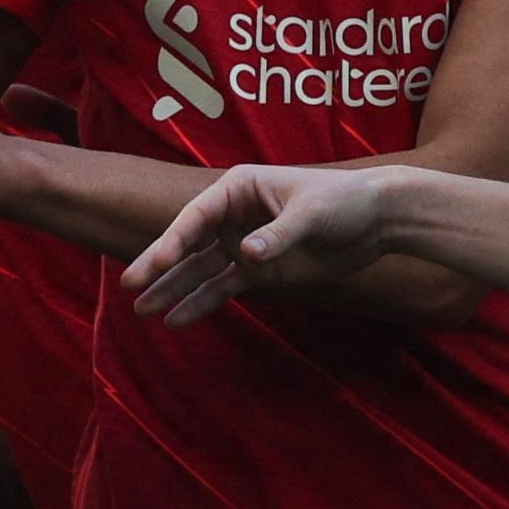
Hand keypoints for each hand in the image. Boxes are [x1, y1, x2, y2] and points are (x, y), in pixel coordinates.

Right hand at [126, 162, 400, 324]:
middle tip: (129, 287)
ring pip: (200, 270)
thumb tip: (247, 255)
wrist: (378, 220)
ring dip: (173, 289)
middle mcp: (234, 216)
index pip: (197, 216)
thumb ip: (279, 235)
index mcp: (239, 188)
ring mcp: (245, 244)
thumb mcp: (311, 213)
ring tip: (142, 311)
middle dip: (160, 265)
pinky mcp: (261, 270)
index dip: (172, 240)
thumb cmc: (345, 200)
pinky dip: (201, 303)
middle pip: (190, 243)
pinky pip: (224, 288)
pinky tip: (176, 321)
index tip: (153, 264)